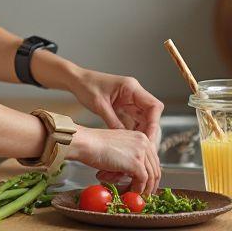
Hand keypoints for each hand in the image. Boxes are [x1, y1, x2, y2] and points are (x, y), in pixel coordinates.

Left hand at [68, 69, 163, 185]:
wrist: (77, 80)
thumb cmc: (86, 87)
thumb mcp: (100, 105)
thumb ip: (113, 121)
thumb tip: (125, 139)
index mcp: (131, 88)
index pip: (154, 106)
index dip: (154, 124)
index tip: (149, 139)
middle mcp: (134, 94)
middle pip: (151, 115)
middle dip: (149, 132)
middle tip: (146, 150)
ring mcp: (130, 101)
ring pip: (144, 120)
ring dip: (143, 135)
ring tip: (139, 151)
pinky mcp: (124, 108)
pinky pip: (134, 122)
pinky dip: (134, 133)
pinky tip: (130, 145)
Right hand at [70, 125, 160, 194]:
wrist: (86, 143)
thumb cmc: (95, 146)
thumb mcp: (118, 147)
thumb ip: (129, 156)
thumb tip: (135, 174)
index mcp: (140, 137)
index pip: (153, 159)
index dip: (151, 174)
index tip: (147, 184)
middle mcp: (144, 142)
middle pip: (155, 168)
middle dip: (151, 184)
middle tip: (145, 194)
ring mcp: (141, 152)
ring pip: (151, 176)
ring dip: (145, 189)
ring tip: (137, 195)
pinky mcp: (136, 163)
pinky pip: (143, 180)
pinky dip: (138, 189)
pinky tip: (132, 192)